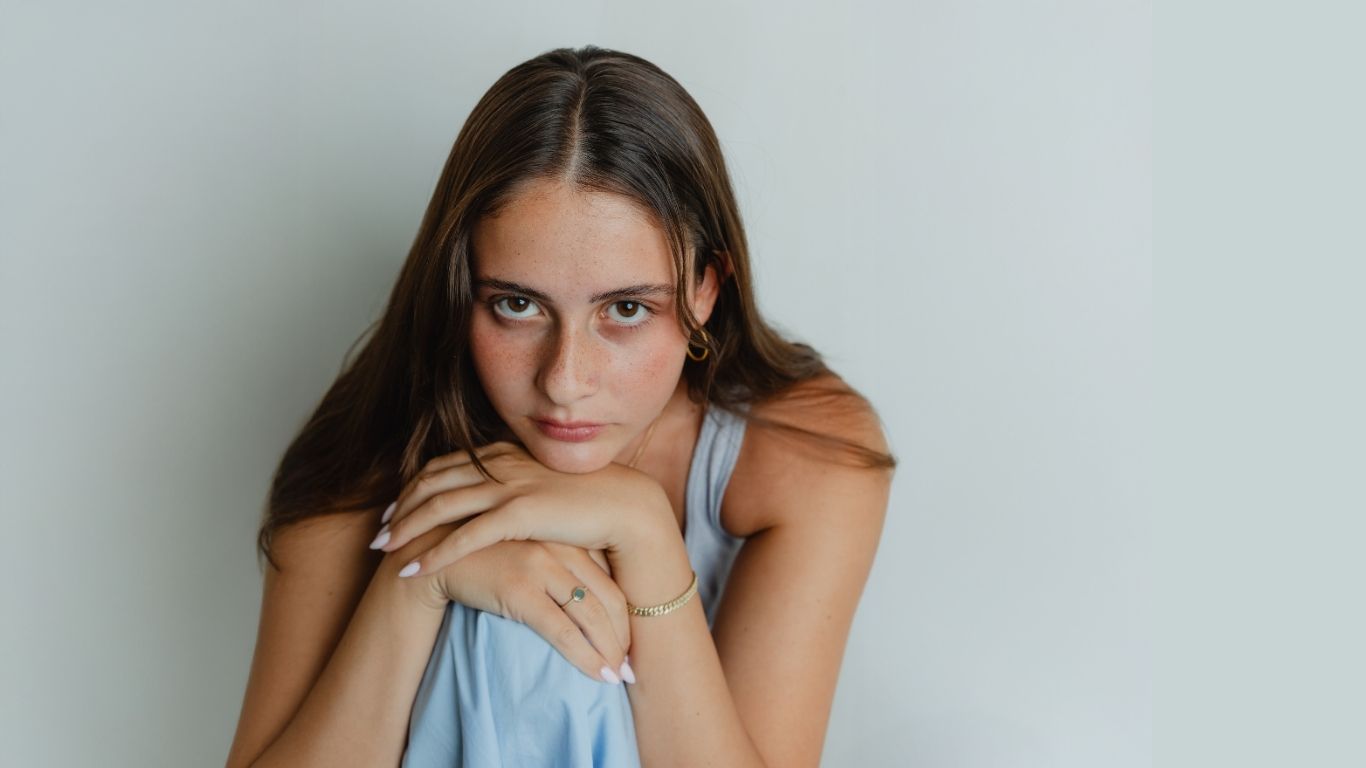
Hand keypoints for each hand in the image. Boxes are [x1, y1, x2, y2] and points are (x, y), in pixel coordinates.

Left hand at [374, 441, 670, 579]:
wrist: (627, 507)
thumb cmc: (592, 502)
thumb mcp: (546, 487)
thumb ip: (518, 487)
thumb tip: (501, 503)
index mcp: (505, 455)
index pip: (444, 466)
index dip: (414, 488)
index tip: (395, 510)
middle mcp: (501, 465)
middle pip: (433, 484)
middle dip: (401, 509)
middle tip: (378, 534)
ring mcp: (509, 486)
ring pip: (440, 507)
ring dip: (406, 531)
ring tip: (383, 553)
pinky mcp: (519, 513)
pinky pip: (464, 536)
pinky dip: (433, 554)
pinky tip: (412, 572)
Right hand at [430, 533, 633, 683]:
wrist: (432, 554)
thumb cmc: (483, 557)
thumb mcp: (528, 550)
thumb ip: (558, 565)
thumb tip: (588, 602)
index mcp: (566, 537)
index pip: (611, 583)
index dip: (627, 618)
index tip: (631, 646)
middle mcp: (560, 547)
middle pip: (609, 600)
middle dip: (623, 640)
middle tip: (630, 669)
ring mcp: (541, 566)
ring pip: (592, 617)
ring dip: (610, 652)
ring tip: (617, 677)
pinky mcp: (519, 588)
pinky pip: (563, 630)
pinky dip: (586, 657)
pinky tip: (598, 675)